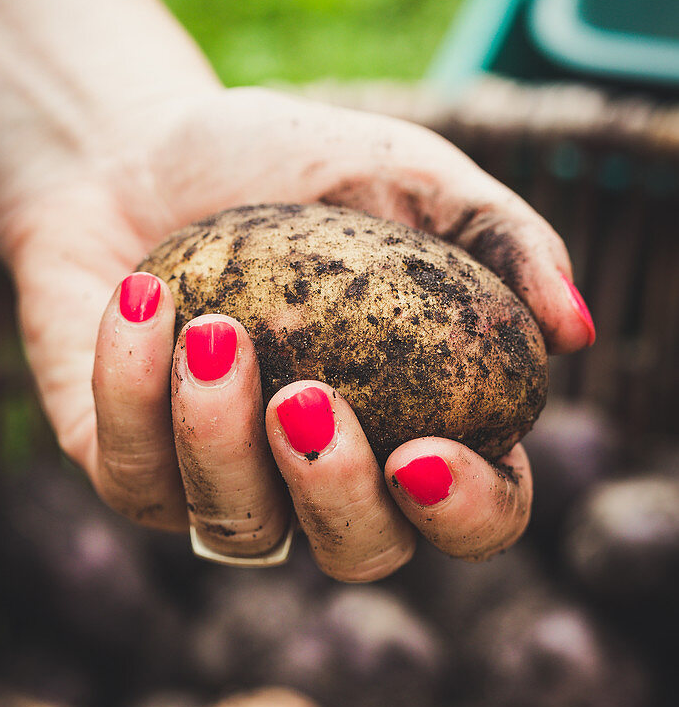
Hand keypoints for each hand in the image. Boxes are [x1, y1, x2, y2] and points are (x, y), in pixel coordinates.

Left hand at [0, 85, 593, 580]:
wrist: (136, 152)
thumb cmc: (285, 169)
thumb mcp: (407, 175)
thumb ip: (502, 239)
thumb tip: (574, 330)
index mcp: (415, 423)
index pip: (472, 514)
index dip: (464, 511)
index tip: (423, 453)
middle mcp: (325, 476)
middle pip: (361, 554)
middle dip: (336, 495)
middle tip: (305, 397)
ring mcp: (228, 484)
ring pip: (241, 531)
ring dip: (222, 439)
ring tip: (211, 328)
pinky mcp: (134, 472)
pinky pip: (137, 475)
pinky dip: (132, 390)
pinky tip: (141, 299)